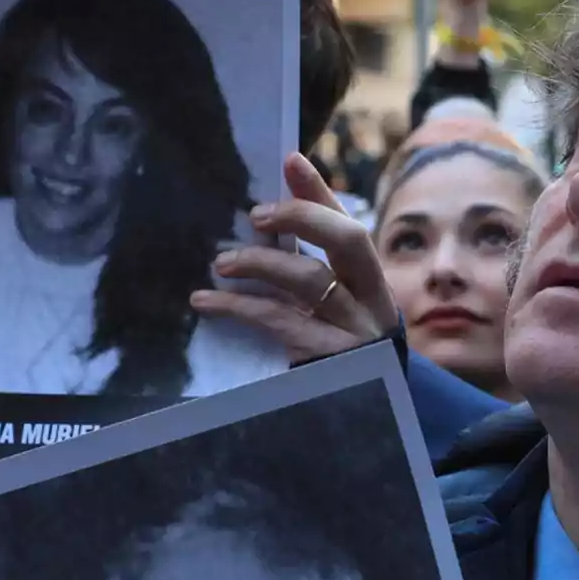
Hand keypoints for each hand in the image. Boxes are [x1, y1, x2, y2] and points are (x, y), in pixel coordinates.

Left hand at [189, 153, 398, 364]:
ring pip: (309, 279)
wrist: (366, 417)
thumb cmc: (340, 348)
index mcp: (372, 281)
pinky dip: (238, 306)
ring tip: (222, 262)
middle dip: (301, 217)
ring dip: (261, 261)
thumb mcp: (333, 303)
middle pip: (346, 241)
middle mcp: (370, 301)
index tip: (288, 162)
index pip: (350, 224)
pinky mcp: (328, 360)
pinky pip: (279, 321)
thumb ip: (312, 254)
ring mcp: (353, 330)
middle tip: (257, 215)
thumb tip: (280, 191)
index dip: (320, 192)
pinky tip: (206, 301)